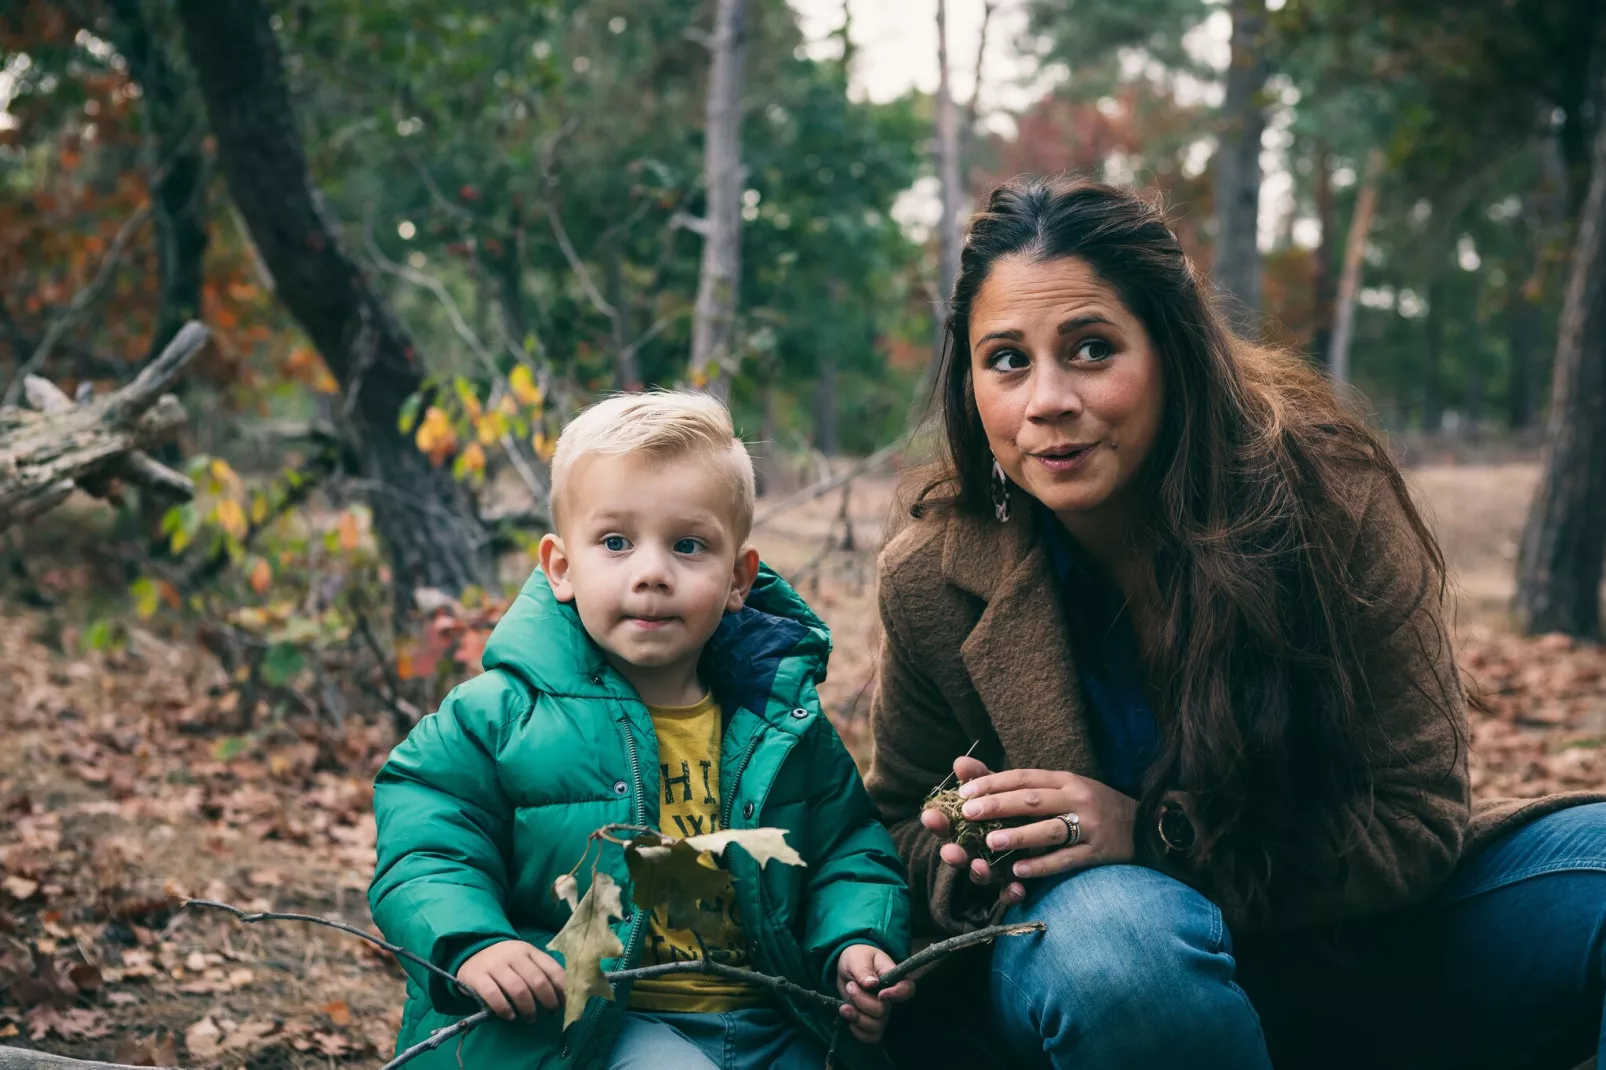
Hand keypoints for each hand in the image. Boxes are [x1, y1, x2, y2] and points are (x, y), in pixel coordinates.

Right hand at [456, 940, 565, 1020]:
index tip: (564, 1004)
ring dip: (528, 1007)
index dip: (562, 989)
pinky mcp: (476, 976)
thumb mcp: (525, 960)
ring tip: (530, 1018)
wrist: (472, 950)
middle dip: (547, 1000)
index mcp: (529, 950)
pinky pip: (493, 995)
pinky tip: (510, 1016)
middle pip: (537, 980)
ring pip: (518, 989)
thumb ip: (541, 972)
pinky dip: (504, 1008)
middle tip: (550, 1013)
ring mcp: (494, 965)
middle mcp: (513, 955)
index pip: (552, 969)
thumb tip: (563, 995)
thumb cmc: (506, 962)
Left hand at [834, 943, 913, 1043]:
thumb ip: (863, 970)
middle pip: (883, 1010)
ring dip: (857, 1017)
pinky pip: (870, 1036)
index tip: (880, 994)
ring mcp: (882, 1012)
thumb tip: (871, 983)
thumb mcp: (858, 958)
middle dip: (862, 1001)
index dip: (897, 995)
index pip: (907, 989)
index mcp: (893, 978)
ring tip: (844, 1004)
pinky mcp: (871, 1022)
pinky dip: (857, 1031)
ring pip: (876, 1026)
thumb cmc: (858, 958)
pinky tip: (848, 1017)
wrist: (847, 967)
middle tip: (850, 986)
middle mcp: (890, 998)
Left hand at [921, 757, 1135, 895]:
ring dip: (1019, 836)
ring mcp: (1089, 826)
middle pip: (1033, 800)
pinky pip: (1067, 859)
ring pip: (1050, 830)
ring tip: (991, 843)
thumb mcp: (1063, 789)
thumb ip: (1018, 784)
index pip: (1023, 777)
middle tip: (968, 813)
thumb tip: (963, 767)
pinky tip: (1019, 872)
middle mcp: (1077, 798)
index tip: (964, 793)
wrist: (1146, 827)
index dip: (993, 783)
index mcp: (1065, 780)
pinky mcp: (1098, 852)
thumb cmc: (1092, 807)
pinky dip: (1043, 865)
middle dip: (998, 806)